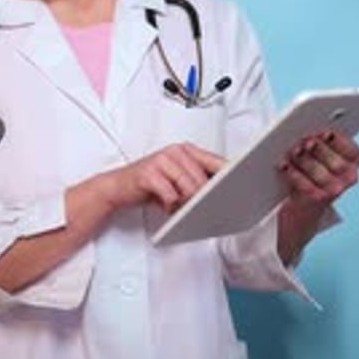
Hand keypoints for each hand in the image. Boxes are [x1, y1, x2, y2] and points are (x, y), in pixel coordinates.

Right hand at [104, 142, 224, 213]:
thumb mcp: (177, 179)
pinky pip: (170, 194)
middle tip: (193, 209)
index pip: (215, 161)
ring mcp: (161, 160)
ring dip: (184, 203)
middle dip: (200, 198)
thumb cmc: (151, 184)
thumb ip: (197, 180)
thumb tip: (223, 192)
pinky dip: (170, 205)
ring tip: (175, 205)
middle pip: (202, 179)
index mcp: (186, 150)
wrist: (118, 186)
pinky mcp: (148, 173)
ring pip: (188, 187)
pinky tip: (164, 205)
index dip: (228, 174)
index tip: (241, 185)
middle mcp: (175, 151)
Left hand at [278, 129, 358, 206]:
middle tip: (306, 142)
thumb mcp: (318, 153)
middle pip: (337, 164)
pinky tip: (284, 166)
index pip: (353, 152)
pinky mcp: (317, 199)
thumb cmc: (311, 170)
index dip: (340, 143)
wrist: (303, 202)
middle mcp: (348, 178)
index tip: (326, 133)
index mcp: (352, 162)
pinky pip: (306, 186)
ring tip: (294, 151)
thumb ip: (318, 141)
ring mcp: (334, 190)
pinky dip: (293, 174)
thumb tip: (307, 135)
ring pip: (321, 175)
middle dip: (320, 150)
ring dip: (305, 161)